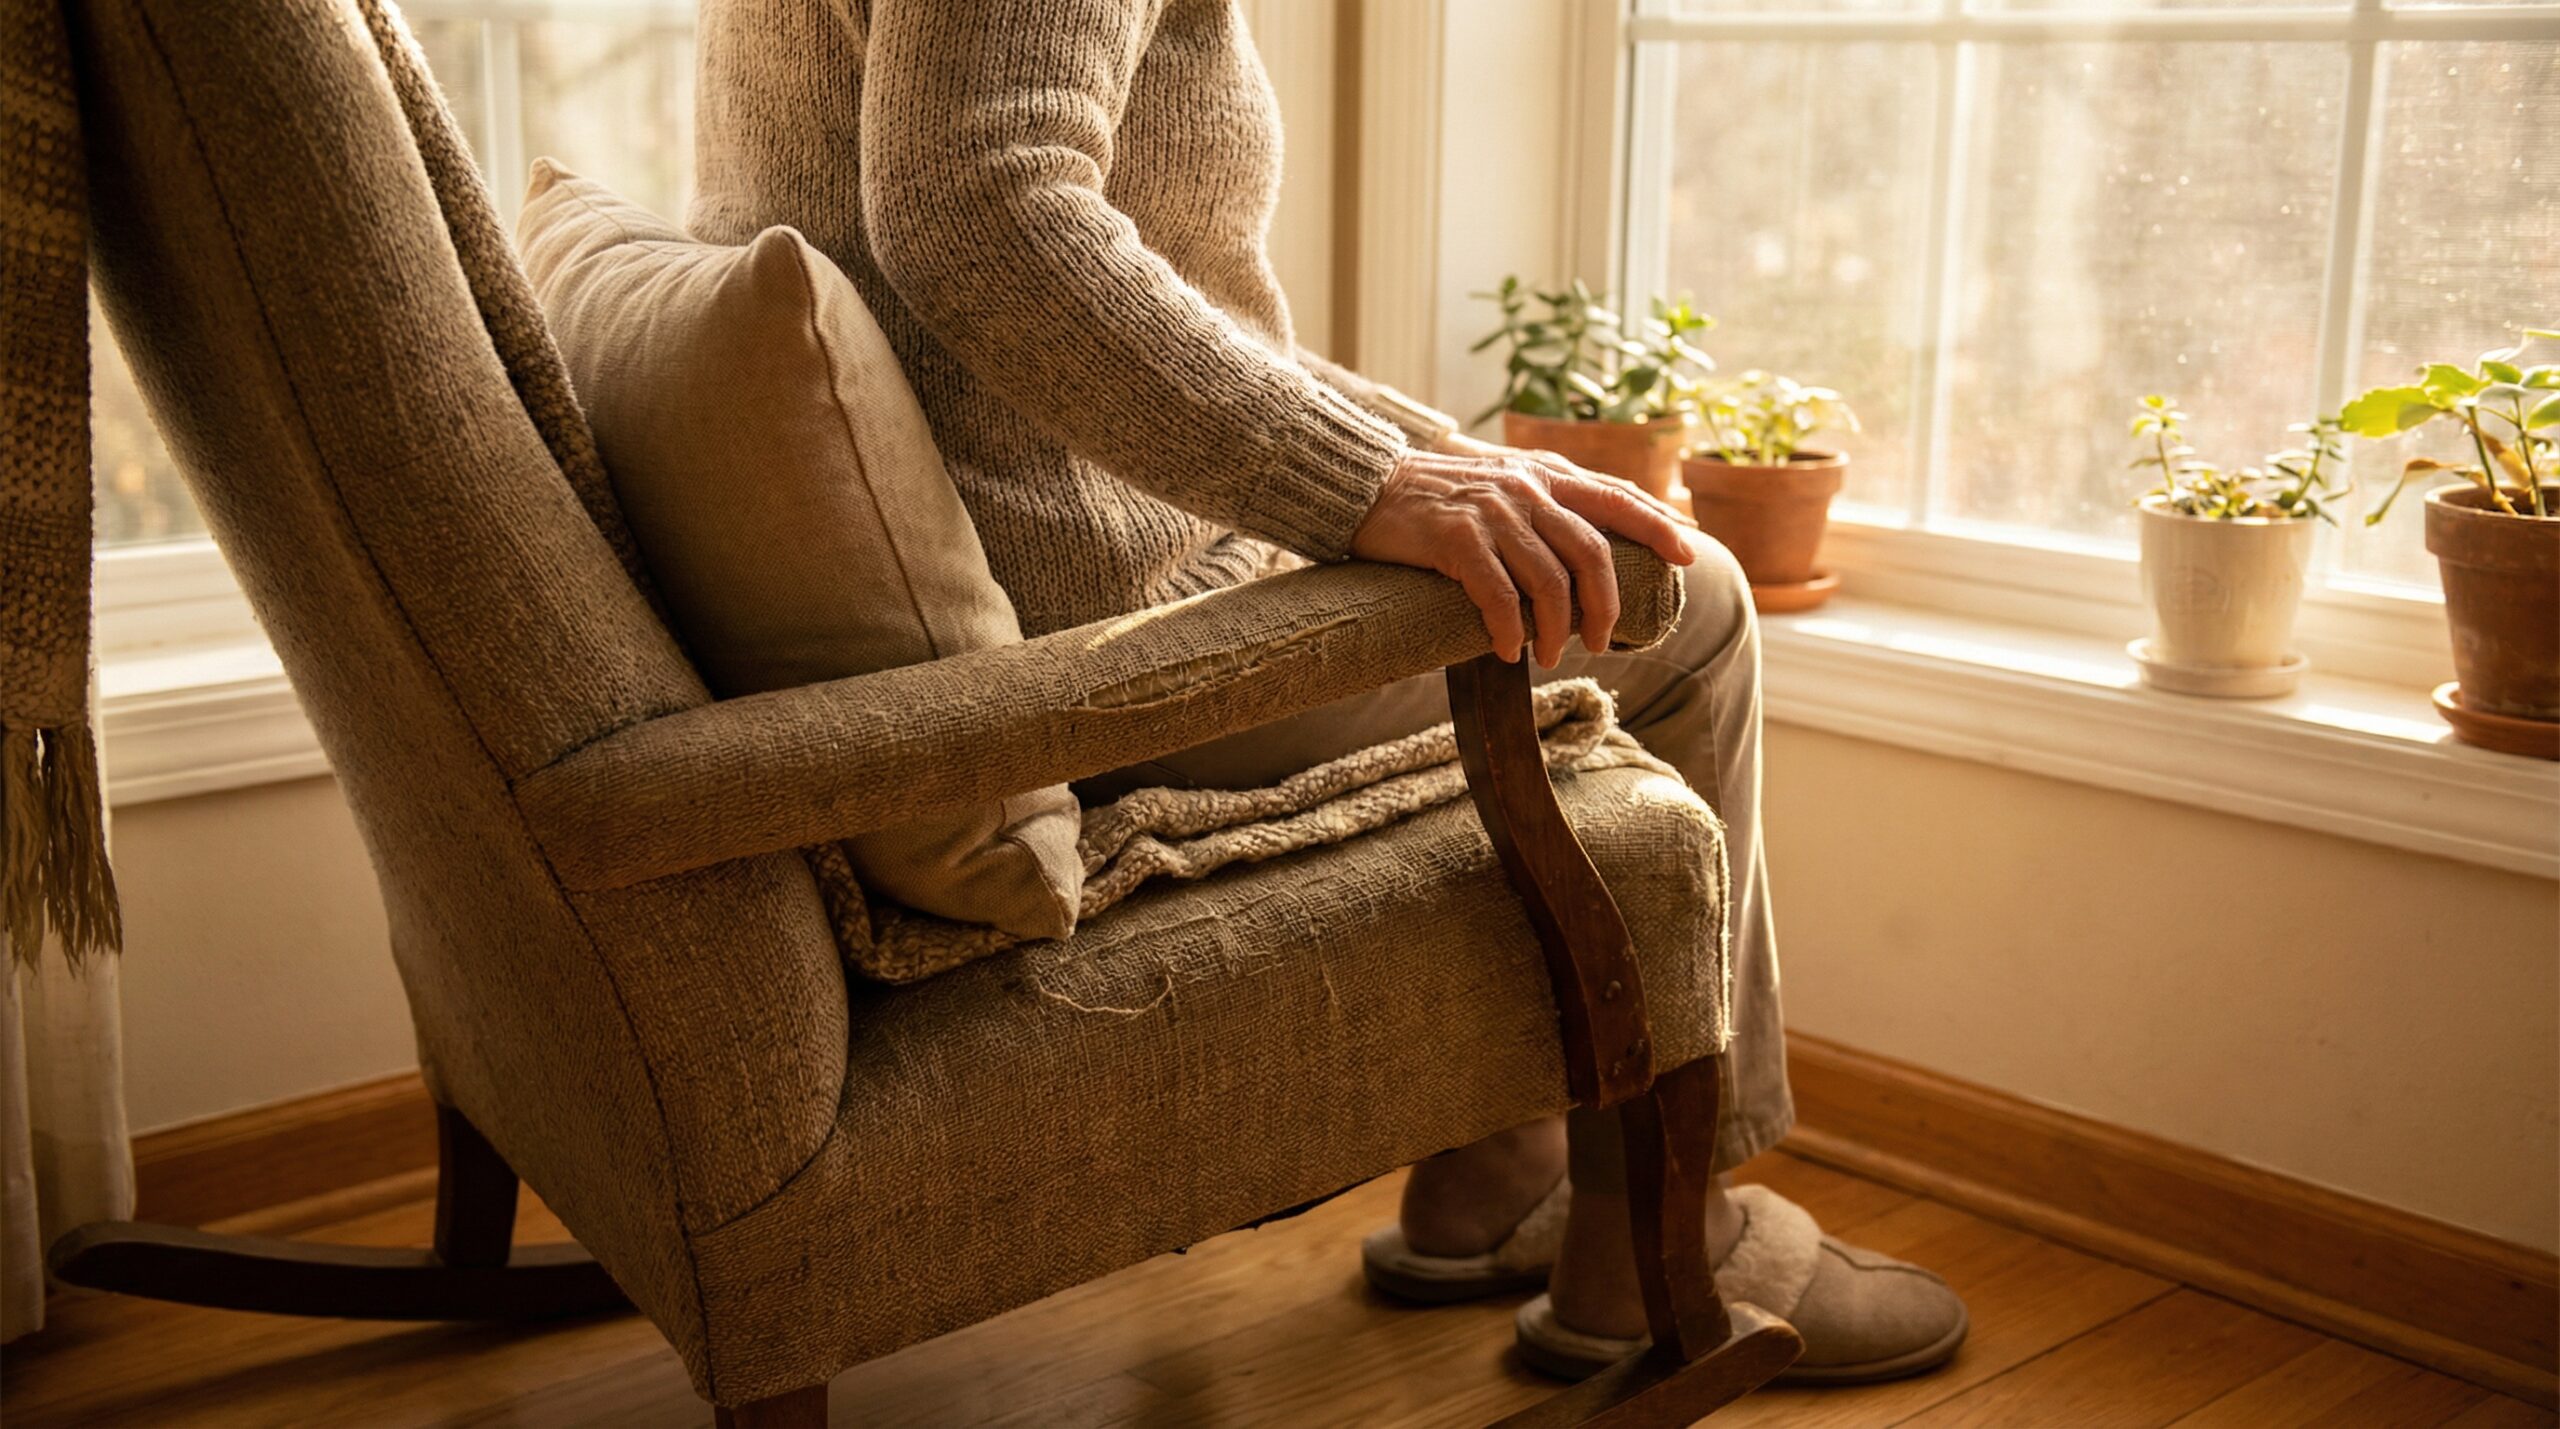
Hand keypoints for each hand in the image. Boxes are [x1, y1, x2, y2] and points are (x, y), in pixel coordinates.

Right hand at [1350, 437, 1699, 666]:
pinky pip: (1499, 595)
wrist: (1365, 487)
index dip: (1657, 525)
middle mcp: (1527, 488)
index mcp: (1544, 475)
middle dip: (1605, 604)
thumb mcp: (1500, 484)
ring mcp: (1493, 512)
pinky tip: (1510, 651)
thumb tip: (1585, 547)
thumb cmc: (1435, 498)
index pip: (1617, 497)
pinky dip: (1511, 629)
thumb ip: (1543, 502)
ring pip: (1550, 580)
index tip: (1688, 555)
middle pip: (1594, 550)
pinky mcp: (1456, 538)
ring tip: (1547, 656)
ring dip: (1556, 629)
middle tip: (1603, 641)